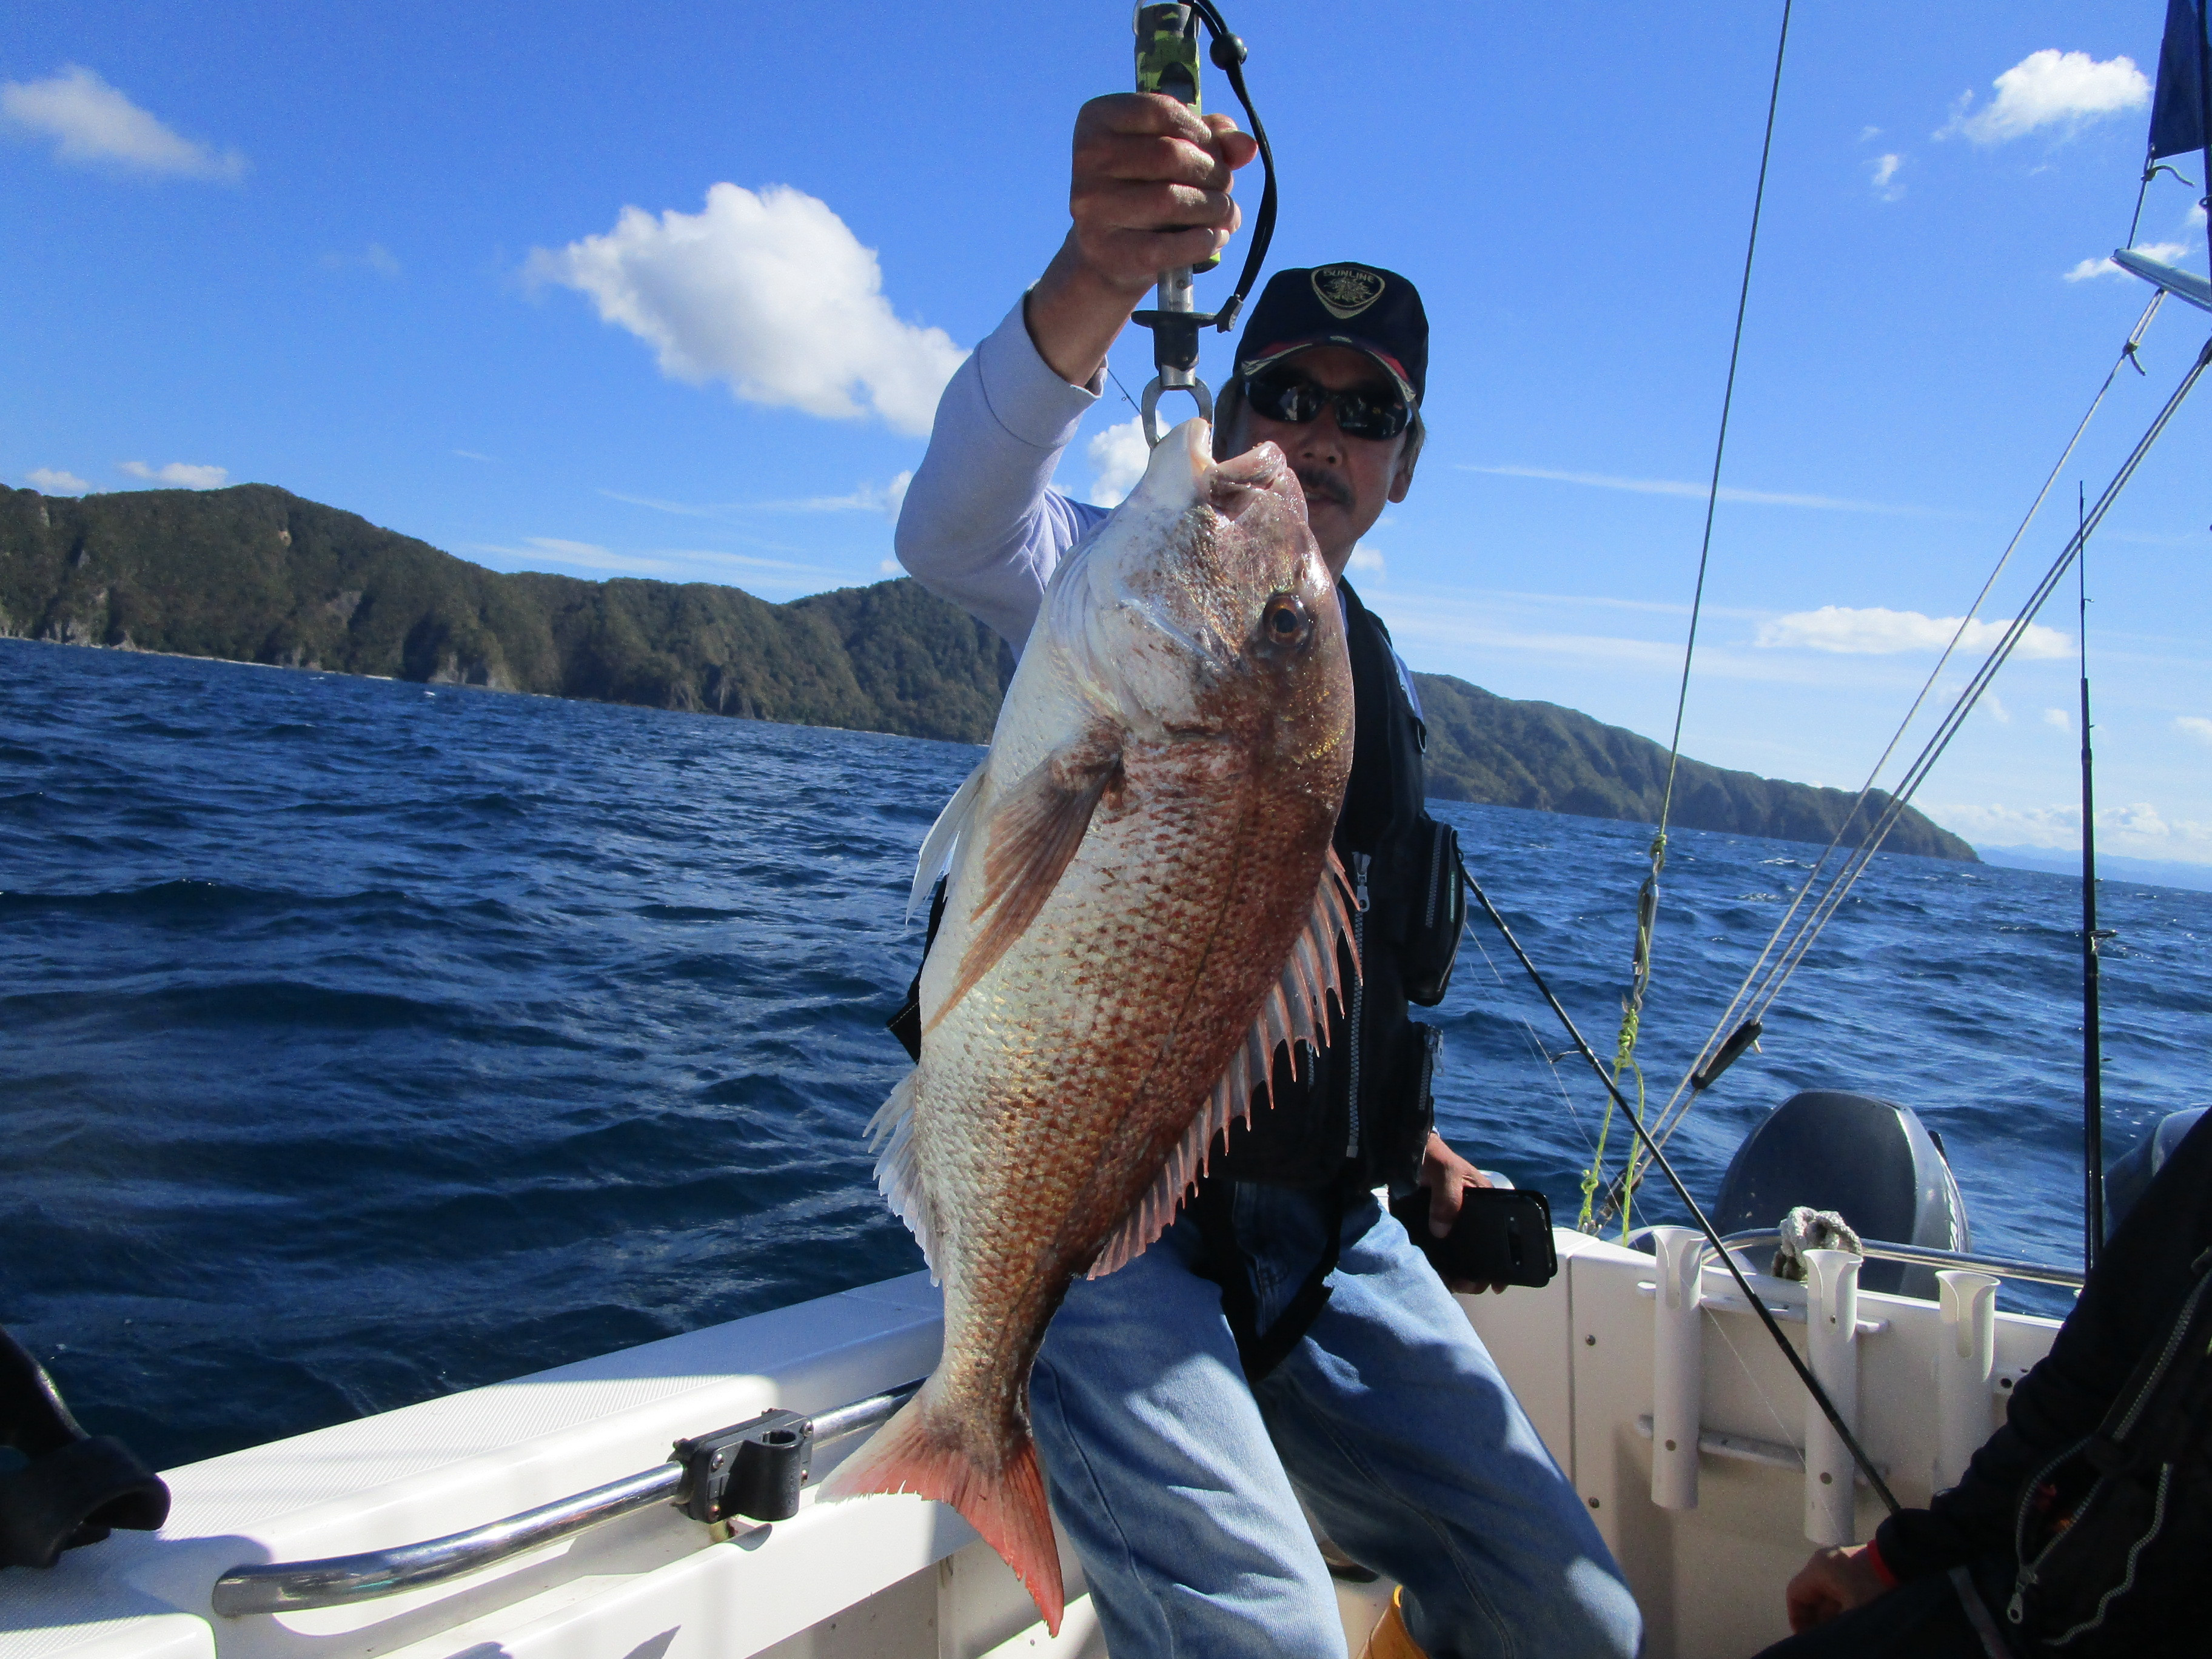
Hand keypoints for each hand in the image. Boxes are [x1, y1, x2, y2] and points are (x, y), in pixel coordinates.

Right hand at [1026, 93, 1256, 387]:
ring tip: (1226, 212)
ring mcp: (1092, 205)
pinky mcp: (1106, 249)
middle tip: (1225, 186)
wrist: (1106, 253)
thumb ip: (1212, 140)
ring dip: (1214, 207)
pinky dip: (1203, 241)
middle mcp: (1088, 158)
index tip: (1215, 153)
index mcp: (1098, 119)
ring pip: (1171, 200)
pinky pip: (1168, 246)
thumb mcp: (1173, 152)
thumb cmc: (1144, 191)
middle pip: (1171, 155)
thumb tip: (1248, 147)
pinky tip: (1217, 236)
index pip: (1163, 110)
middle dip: (1213, 172)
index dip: (1202, 132)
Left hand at [1418, 1131, 1505, 1294]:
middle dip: (1478, 1275)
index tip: (1498, 1283)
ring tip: (1452, 1284)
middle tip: (1467, 1285)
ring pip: (1459, 1257)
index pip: (1501, 1235)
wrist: (1404, 1153)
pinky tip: (1436, 1278)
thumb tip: (1441, 1230)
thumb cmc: (1433, 1157)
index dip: (1502, 1261)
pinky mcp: (1430, 1228)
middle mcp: (1470, 1217)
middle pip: (1480, 1253)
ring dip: (1457, 1275)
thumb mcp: (1446, 1171)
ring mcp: (1450, 1225)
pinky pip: (1437, 1253)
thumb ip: (1447, 1197)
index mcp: (1484, 1202)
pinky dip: (1437, 1268)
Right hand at [1784, 1545, 1888, 1632]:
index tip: (1809, 1638)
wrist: (1906, 1562)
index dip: (1798, 1619)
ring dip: (1832, 1614)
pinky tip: (1855, 1618)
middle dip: (1817, 1619)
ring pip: (1828, 1593)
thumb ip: (1834, 1626)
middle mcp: (1825, 1561)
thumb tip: (1825, 1638)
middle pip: (1812, 1595)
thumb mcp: (1854, 1610)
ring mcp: (1841, 1562)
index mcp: (1818, 1569)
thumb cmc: (1874, 1587)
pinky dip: (1843, 1605)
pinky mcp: (1856, 1565)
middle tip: (1828, 1638)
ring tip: (1843, 1631)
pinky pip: (1841, 1589)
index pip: (1795, 1594)